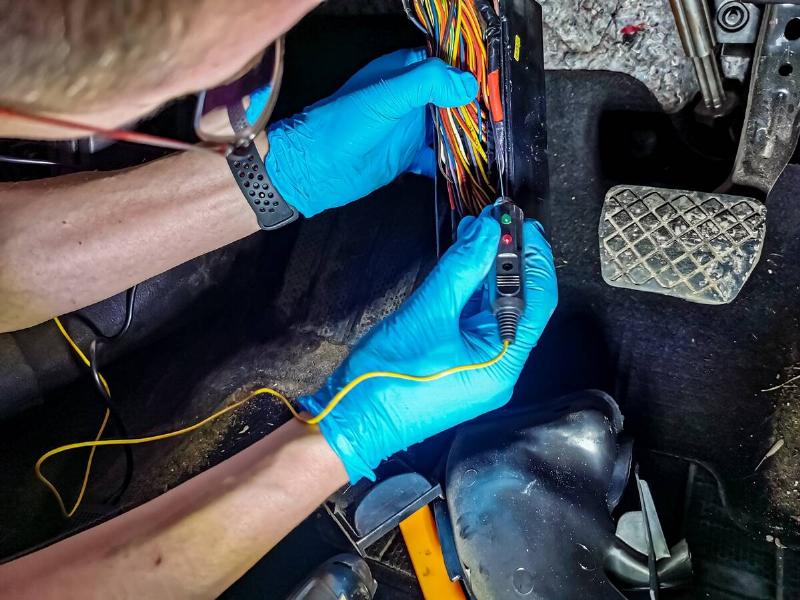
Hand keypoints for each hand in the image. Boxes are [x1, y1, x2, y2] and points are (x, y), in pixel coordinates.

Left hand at [265, 49, 477, 216]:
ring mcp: (408, 128)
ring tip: (492, 140)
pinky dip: (451, 162)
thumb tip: (467, 85)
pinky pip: (437, 158)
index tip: (491, 82)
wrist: (317, 171)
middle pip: (451, 97)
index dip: (466, 70)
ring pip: (447, 127)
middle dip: (473, 106)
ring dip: (466, 135)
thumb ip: (427, 83)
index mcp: (401, 73)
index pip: (443, 63)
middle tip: (498, 115)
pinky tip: (467, 166)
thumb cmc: (343, 127)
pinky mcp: (407, 156)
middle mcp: (408, 99)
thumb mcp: (387, 96)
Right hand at [300, 210, 557, 481]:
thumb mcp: (427, 314)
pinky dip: (471, 289)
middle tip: (498, 221)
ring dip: (487, 270)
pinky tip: (464, 260)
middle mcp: (499, 366)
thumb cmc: (386, 380)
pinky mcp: (459, 361)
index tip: (521, 223)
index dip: (534, 257)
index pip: (537, 301)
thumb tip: (488, 233)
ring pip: (495, 309)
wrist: (351, 420)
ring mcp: (479, 365)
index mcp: (502, 363)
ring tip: (478, 231)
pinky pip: (475, 320)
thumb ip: (461, 269)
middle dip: (509, 259)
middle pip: (519, 303)